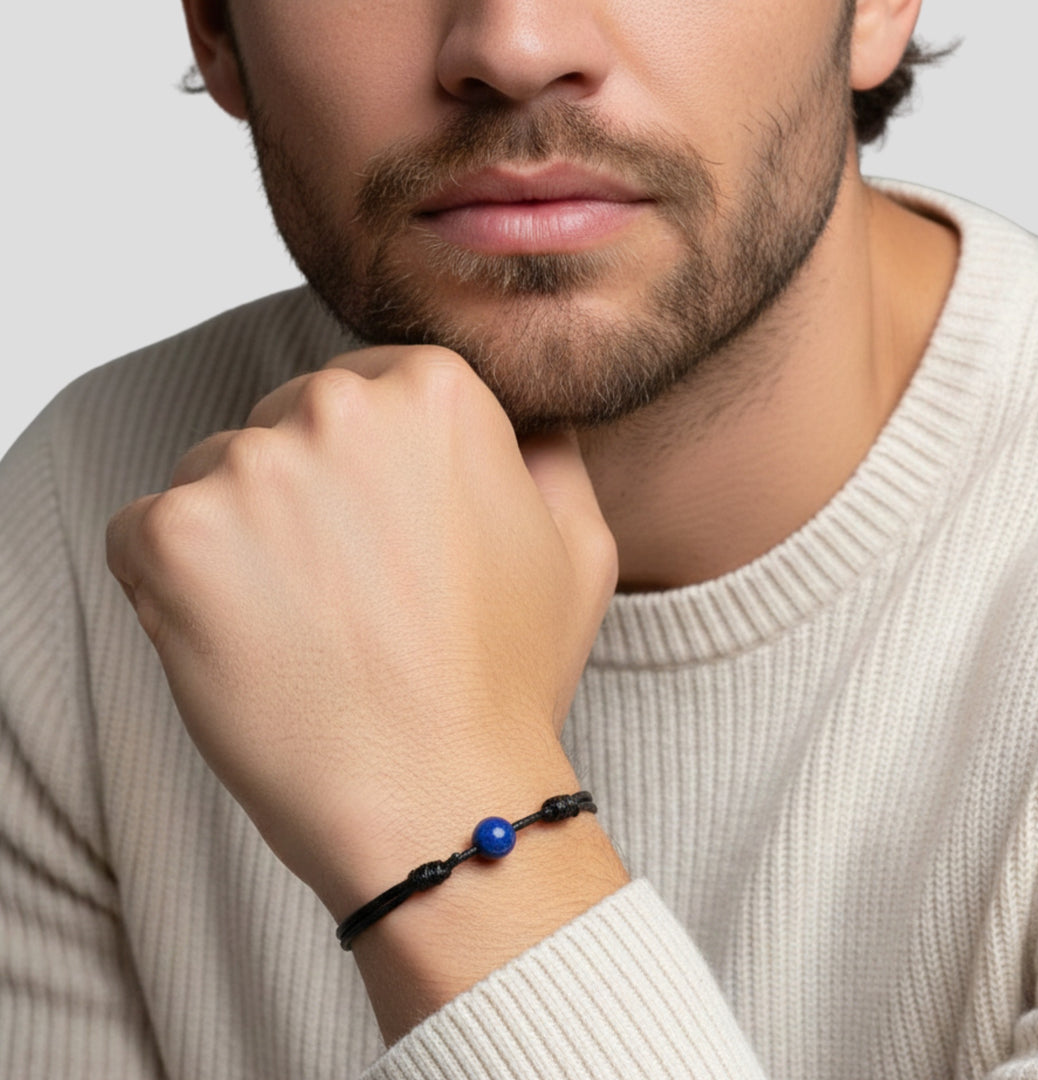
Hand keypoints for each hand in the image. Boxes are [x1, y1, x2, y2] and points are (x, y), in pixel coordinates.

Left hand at [106, 345, 618, 918]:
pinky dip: (173, 582)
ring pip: (215, 475)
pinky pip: (145, 531)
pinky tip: (240, 639)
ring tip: (299, 626)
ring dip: (241, 536)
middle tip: (346, 591)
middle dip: (306, 492)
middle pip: (286, 422)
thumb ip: (551, 457)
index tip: (384, 533)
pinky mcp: (173, 535)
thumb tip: (527, 423)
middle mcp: (338, 405)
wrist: (436, 796)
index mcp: (435, 392)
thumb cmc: (507, 680)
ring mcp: (249, 466)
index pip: (369, 388)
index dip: (374, 468)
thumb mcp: (579, 549)